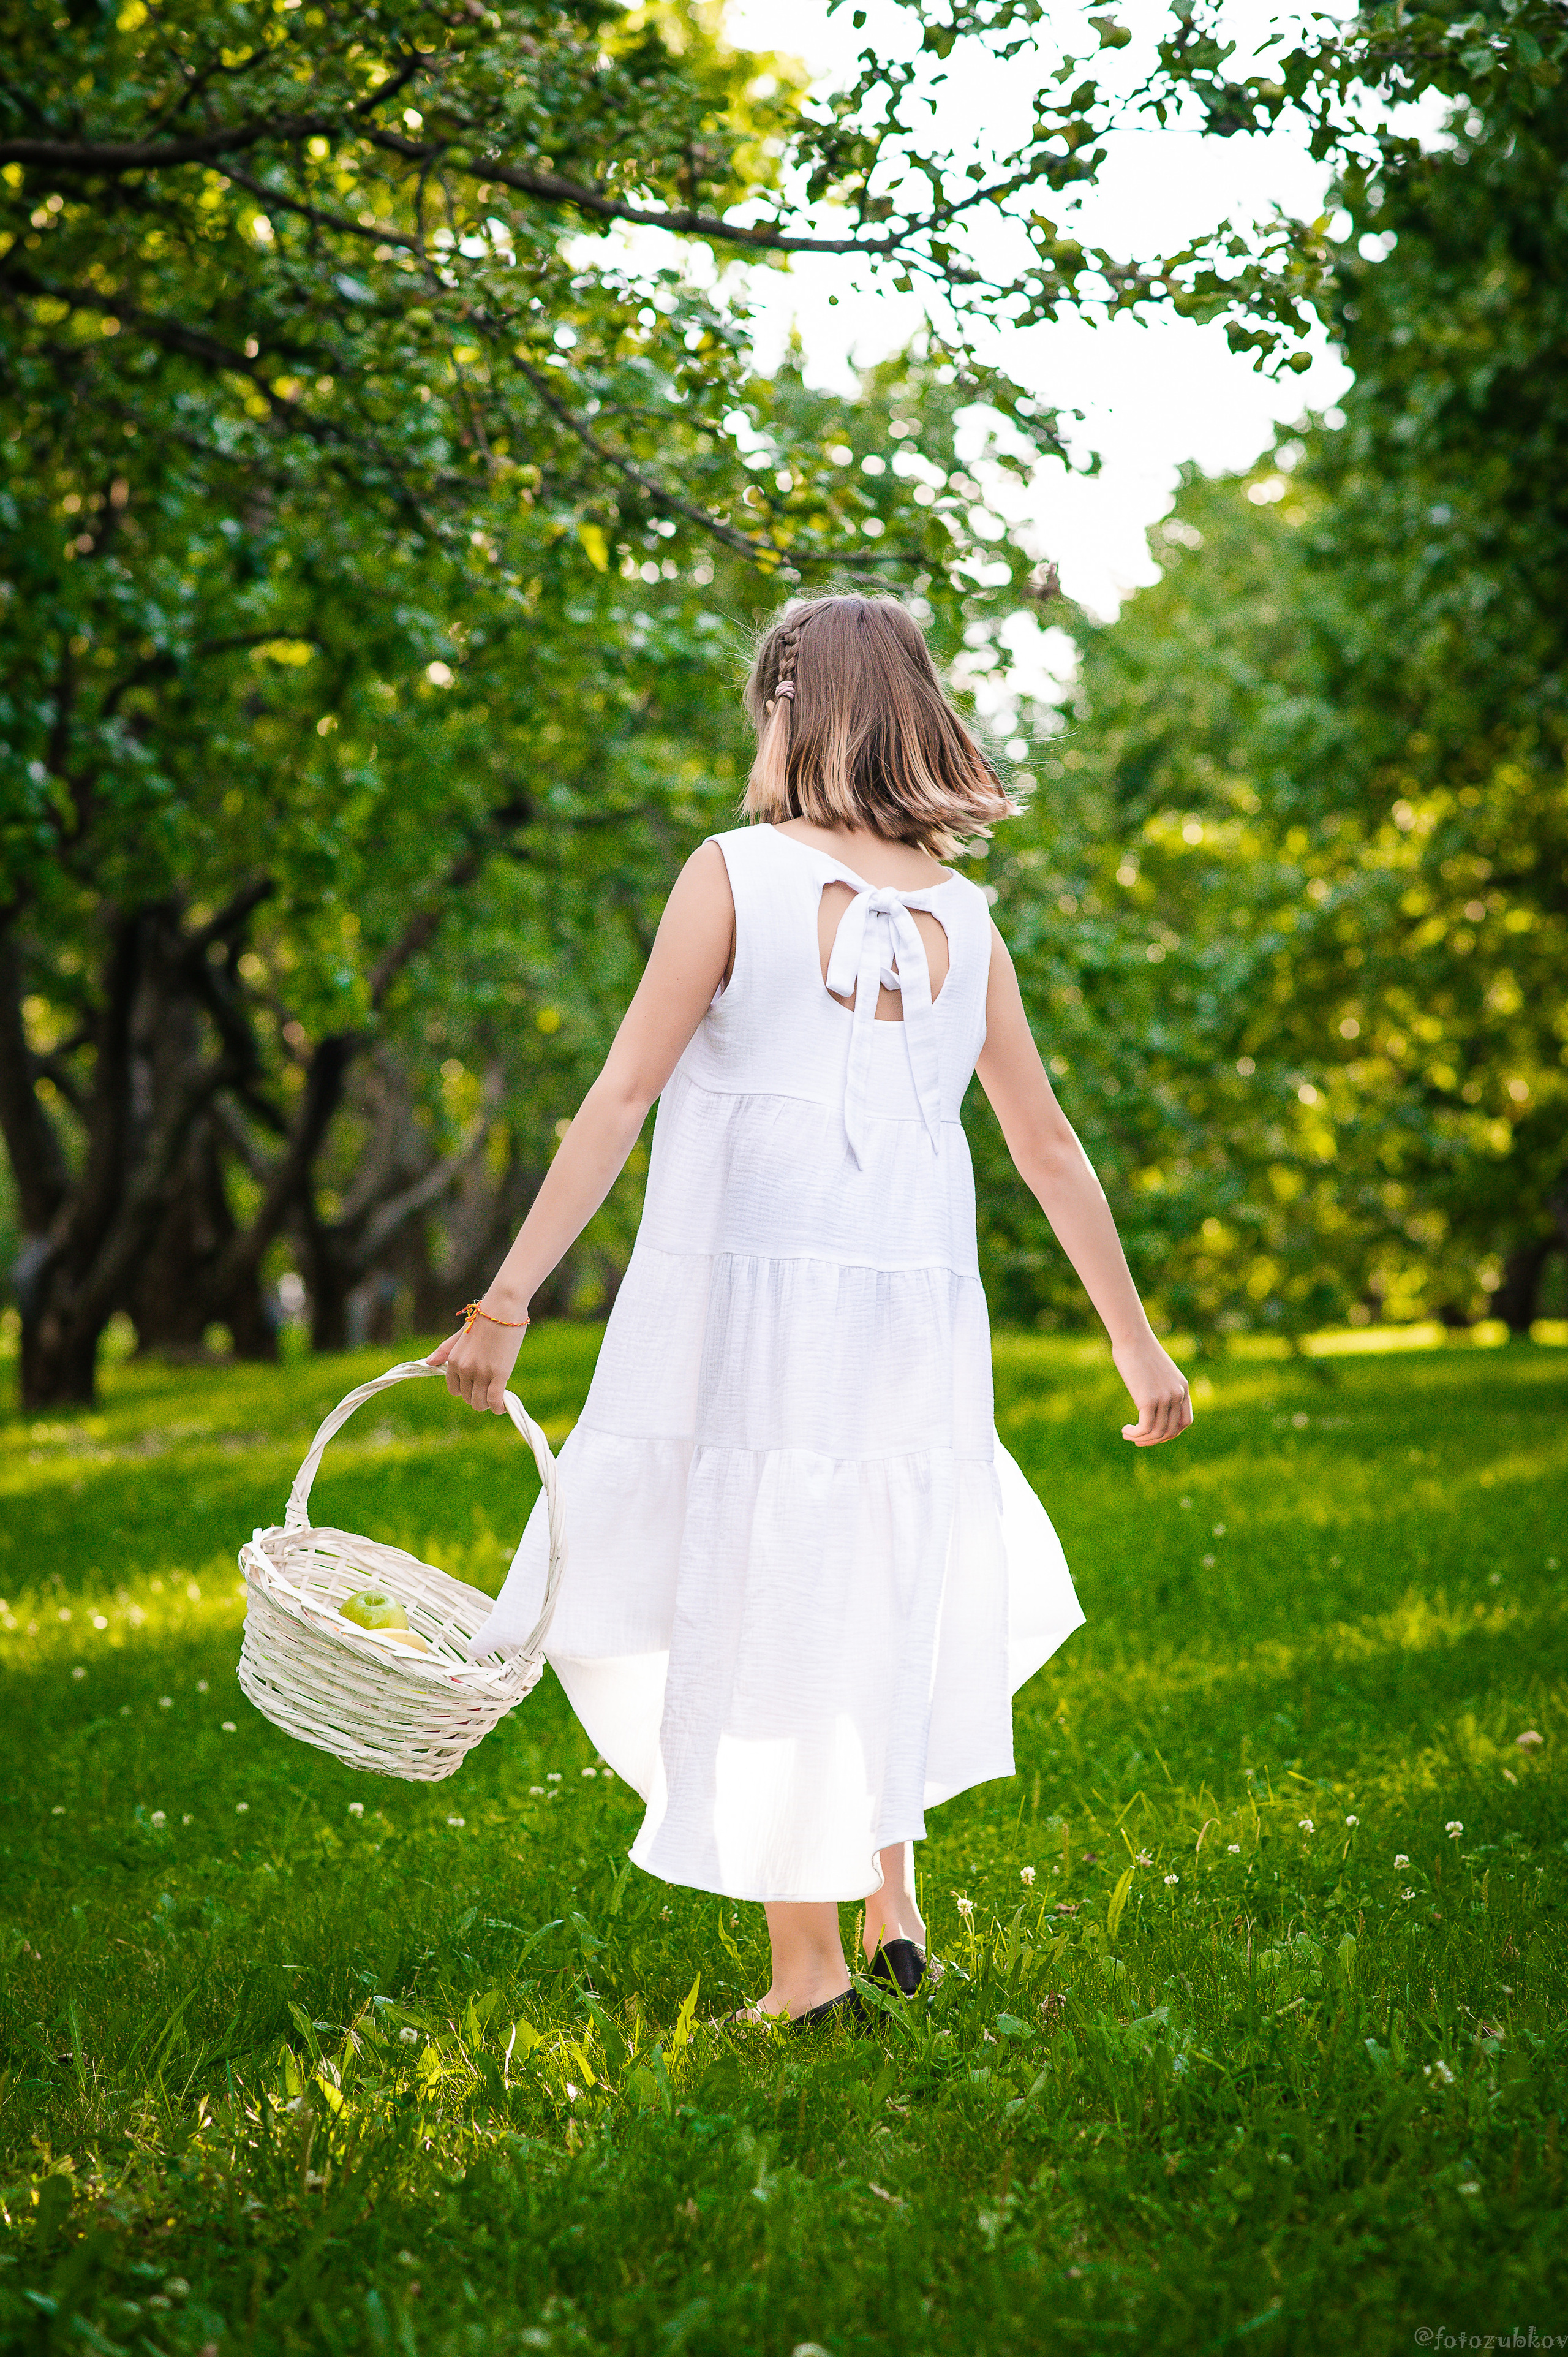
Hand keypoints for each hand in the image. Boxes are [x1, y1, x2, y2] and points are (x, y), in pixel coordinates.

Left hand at [426, 1309, 526, 1412]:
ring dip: (488, 1404)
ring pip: (480, 1402)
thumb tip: (429, 1362)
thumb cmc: (485, 1319)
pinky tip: (502, 1407)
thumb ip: (445, 1350)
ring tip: (496, 1399)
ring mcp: (481, 1372)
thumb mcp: (461, 1335)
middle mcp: (464, 1368)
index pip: (454, 1390)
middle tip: (489, 1391)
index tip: (477, 1387)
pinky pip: (494, 1400)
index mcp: (453, 1360)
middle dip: (478, 1398)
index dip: (466, 1391)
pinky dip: (498, 1407)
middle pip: (467, 1398)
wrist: (503, 1308)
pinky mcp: (499, 1374)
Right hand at [1112, 1332, 1192, 1446]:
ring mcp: (1165, 1398)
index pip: (1185, 1421)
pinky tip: (1125, 1431)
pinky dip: (1135, 1434)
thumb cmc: (1139, 1351)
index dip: (1171, 1433)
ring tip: (1128, 1435)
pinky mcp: (1149, 1400)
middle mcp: (1178, 1395)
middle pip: (1171, 1430)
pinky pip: (1145, 1428)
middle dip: (1154, 1440)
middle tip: (1137, 1439)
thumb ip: (1160, 1386)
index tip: (1154, 1434)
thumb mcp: (1157, 1371)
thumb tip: (1151, 1402)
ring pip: (1158, 1432)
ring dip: (1142, 1438)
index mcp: (1182, 1388)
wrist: (1133, 1338)